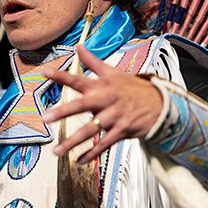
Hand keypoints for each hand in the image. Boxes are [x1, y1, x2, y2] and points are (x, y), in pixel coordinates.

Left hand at [41, 45, 162, 163]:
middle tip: (46, 117)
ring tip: (57, 151)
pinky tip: (79, 160)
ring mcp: (114, 116)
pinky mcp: (122, 131)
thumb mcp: (113, 72)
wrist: (161, 103)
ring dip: (73, 141)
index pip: (78, 79)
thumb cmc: (133, 88)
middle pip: (82, 105)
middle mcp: (106, 100)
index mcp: (102, 85)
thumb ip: (93, 61)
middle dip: (64, 111)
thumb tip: (78, 46)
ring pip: (90, 130)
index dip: (62, 75)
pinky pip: (104, 144)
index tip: (45, 72)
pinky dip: (92, 153)